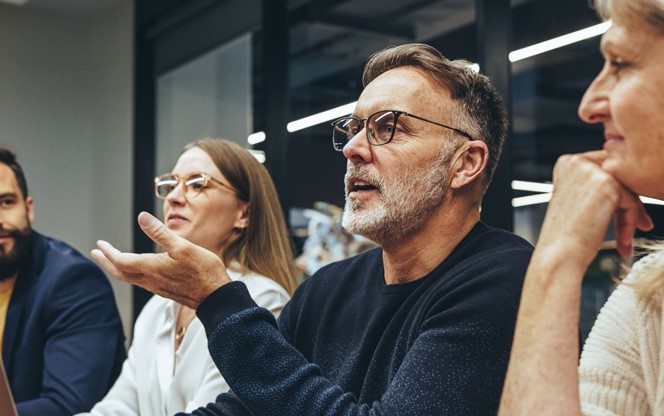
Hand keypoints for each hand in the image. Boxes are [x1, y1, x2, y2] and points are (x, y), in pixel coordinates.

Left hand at [91, 211, 231, 308]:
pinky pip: (141, 282)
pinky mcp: (165, 290)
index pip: (121, 260)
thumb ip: (160, 232)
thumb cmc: (203, 271)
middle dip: (106, 262)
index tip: (100, 244)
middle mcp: (150, 280)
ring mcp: (157, 287)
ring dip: (117, 269)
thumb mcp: (183, 246)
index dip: (108, 252)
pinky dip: (131, 274)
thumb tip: (142, 217)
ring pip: (130, 279)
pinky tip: (138, 271)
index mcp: (151, 267)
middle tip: (95, 254)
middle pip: (120, 272)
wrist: (216, 297)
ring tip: (111, 262)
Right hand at [536, 151, 651, 271]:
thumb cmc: (566, 235)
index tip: (626, 214)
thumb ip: (597, 185)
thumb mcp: (578, 200)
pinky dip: (630, 223)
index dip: (618, 192)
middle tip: (638, 225)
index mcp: (566, 163)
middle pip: (618, 176)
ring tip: (625, 239)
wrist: (559, 255)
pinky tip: (623, 240)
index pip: (606, 167)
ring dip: (630, 216)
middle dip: (629, 203)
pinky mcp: (606, 184)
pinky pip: (631, 200)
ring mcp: (590, 171)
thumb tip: (630, 181)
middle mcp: (576, 162)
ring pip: (627, 188)